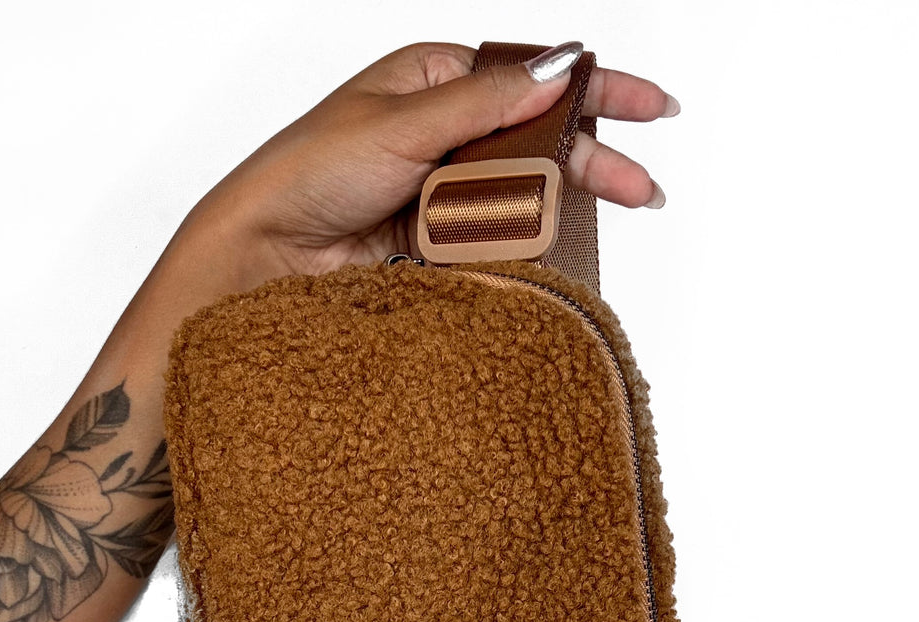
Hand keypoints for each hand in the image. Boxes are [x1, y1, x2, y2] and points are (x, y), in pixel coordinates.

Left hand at [181, 41, 679, 282]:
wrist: (264, 254)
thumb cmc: (310, 171)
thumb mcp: (404, 123)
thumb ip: (488, 102)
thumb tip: (560, 70)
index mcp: (436, 79)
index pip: (533, 78)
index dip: (598, 90)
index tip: (654, 107)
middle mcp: (444, 131)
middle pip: (539, 141)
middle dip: (596, 160)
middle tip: (645, 190)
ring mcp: (442, 188)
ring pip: (522, 193)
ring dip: (563, 207)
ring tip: (612, 220)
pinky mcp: (437, 240)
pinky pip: (494, 238)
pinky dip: (522, 244)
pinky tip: (551, 252)